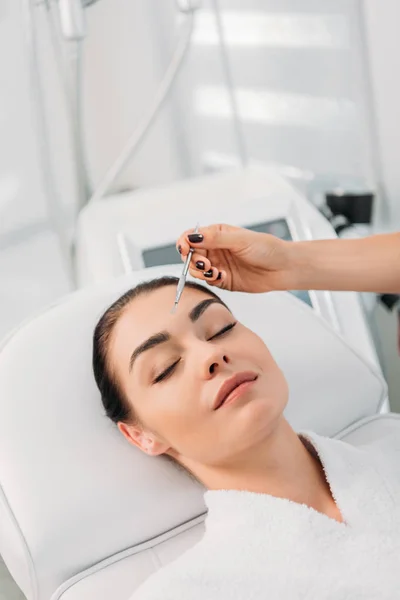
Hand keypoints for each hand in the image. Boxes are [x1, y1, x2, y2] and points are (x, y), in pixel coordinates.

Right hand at [176, 223, 291, 293]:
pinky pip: (208, 281)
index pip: (191, 237)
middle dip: (193, 260)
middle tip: (205, 263)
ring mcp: (218, 265)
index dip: (184, 243)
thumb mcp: (240, 239)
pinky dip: (211, 280)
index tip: (184, 249)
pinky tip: (221, 276)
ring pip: (197, 269)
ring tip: (214, 271)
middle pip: (190, 255)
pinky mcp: (223, 280)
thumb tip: (193, 237)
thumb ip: (215, 239)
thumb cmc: (267, 248)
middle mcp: (215, 249)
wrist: (283, 268)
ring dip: (201, 271)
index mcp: (217, 234)